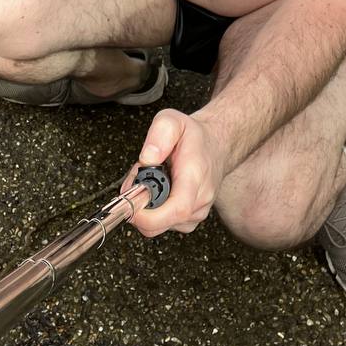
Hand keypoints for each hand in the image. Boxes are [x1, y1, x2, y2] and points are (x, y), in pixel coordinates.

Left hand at [120, 109, 226, 236]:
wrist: (215, 146)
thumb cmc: (194, 137)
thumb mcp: (173, 120)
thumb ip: (159, 134)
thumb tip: (147, 158)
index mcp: (195, 177)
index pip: (178, 210)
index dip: (149, 216)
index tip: (130, 205)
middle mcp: (199, 200)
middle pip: (160, 224)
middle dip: (137, 207)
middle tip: (137, 181)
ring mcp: (196, 213)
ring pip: (158, 226)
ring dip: (145, 208)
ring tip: (151, 181)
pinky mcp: (190, 219)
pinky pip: (164, 224)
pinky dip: (153, 212)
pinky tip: (158, 191)